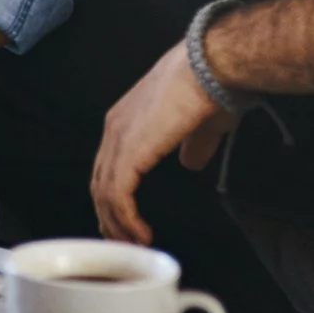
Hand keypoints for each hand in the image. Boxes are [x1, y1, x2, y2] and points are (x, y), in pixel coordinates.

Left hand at [89, 42, 237, 243]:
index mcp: (126, 119)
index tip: (125, 221)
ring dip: (118, 225)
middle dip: (110, 217)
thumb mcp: (201, 126)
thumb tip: (190, 163)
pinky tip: (140, 234)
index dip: (114, 197)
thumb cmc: (213, 87)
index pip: (109, 166)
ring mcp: (119, 139)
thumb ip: (192, 146)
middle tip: (124, 242)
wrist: (213, 67)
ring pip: (105, 193)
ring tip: (134, 245)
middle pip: (100, 183)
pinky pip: (118, 195)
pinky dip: (126, 219)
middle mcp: (115, 128)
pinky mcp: (129, 151)